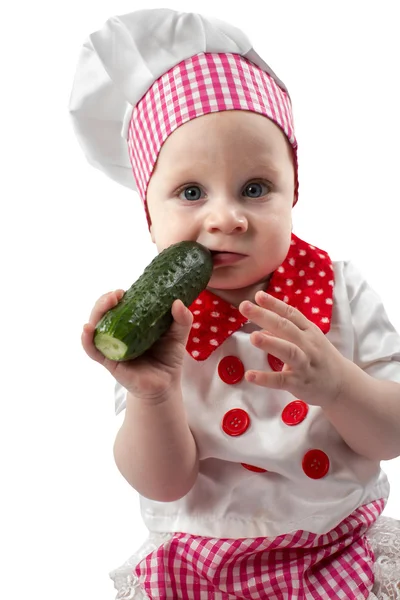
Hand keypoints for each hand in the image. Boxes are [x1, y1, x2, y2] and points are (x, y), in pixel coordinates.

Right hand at [81, 290, 192, 402]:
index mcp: (130, 324)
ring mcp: (111, 347)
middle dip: (104, 301)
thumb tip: (177, 302)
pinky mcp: (109, 362)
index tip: (124, 290)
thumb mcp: (178, 335)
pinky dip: (86, 339)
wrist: (166, 385)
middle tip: (117, 295)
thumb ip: (182, 319)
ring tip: (107, 304)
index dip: (116, 296)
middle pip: (102, 313)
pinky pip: (93, 350)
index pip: (117, 305)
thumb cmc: (168, 358)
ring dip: (97, 312)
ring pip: (95, 327)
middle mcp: (118, 333)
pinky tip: (87, 329)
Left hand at [239, 291, 348, 407]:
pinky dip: (265, 378)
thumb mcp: (308, 340)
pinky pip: (281, 380)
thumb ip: (285, 332)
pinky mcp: (299, 383)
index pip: (290, 314)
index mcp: (309, 331)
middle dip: (265, 316)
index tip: (258, 295)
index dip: (274, 304)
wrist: (342, 384)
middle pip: (286, 327)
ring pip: (288, 351)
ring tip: (253, 336)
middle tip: (244, 307)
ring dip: (270, 343)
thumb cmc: (320, 358)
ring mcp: (304, 364)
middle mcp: (308, 345)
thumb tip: (262, 327)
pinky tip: (250, 375)